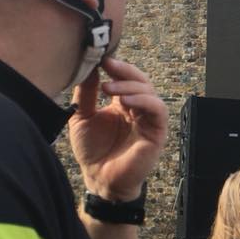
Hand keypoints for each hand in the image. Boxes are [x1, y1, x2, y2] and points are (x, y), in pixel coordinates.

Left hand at [69, 57, 167, 200]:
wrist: (99, 179)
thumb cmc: (92, 151)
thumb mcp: (82, 117)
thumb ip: (85, 94)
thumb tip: (89, 68)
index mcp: (123, 103)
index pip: (126, 78)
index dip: (116, 67)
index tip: (101, 59)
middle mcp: (138, 109)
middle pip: (140, 80)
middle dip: (124, 71)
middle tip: (107, 66)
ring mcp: (149, 120)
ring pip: (149, 92)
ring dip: (131, 86)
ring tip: (109, 88)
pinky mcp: (157, 132)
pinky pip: (157, 110)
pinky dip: (143, 101)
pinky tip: (124, 101)